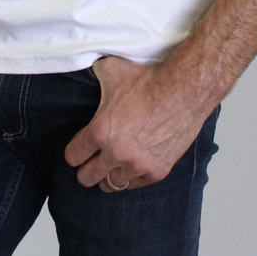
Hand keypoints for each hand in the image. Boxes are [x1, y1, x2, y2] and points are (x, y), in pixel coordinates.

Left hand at [64, 56, 208, 191]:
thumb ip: (93, 77)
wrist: (184, 90)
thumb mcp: (111, 70)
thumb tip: (85, 71)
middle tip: (90, 162)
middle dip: (85, 169)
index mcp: (100, 131)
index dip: (73, 153)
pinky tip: (130, 166)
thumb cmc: (149, 81)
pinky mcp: (156, 171)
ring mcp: (138, 165)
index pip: (72, 157)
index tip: (78, 150)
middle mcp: (116, 153)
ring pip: (111, 184)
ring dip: (108, 175)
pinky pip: (134, 185)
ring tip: (111, 165)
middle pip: (87, 178)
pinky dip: (130, 177)